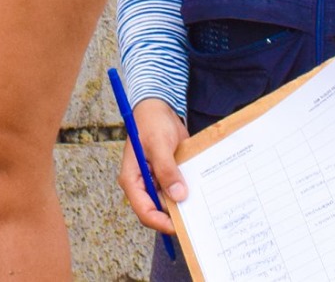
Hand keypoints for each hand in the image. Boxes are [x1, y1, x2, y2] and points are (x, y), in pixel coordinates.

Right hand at [117, 97, 188, 233]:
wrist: (159, 108)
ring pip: (169, 204)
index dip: (161, 222)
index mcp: (132, 179)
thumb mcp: (159, 144)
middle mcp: (142, 185)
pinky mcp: (166, 177)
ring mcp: (154, 182)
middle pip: (157, 211)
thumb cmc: (152, 122)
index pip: (144, 210)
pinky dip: (187, 195)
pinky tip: (201, 195)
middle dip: (175, 217)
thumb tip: (178, 195)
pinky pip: (176, 192)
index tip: (180, 226)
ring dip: (183, 206)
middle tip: (197, 220)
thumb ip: (167, 170)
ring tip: (202, 209)